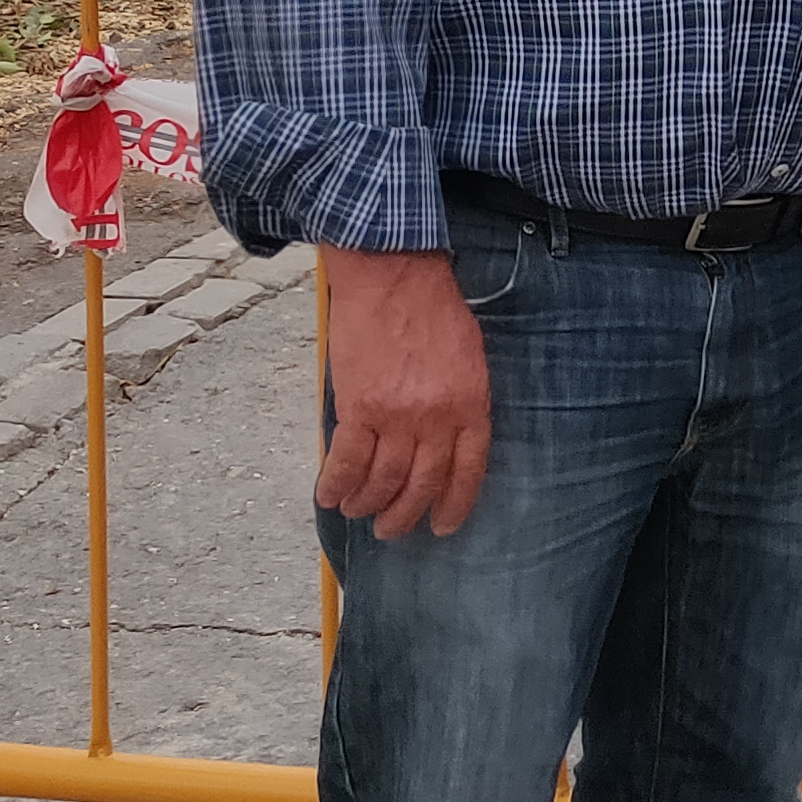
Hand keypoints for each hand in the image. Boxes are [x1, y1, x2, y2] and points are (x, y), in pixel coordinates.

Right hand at [316, 247, 492, 536]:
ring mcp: (397, 415)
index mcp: (471, 403)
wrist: (394, 272)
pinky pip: (346, 463)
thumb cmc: (433, 305)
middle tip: (392, 529)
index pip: (468, 470)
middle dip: (405, 515)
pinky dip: (336, 485)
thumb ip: (460, 400)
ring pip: (382, 481)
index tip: (443, 526)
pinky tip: (330, 495)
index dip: (455, 505)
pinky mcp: (359, 408)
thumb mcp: (468, 356)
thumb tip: (440, 441)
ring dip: (368, 504)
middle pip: (422, 484)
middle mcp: (437, 417)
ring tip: (359, 512)